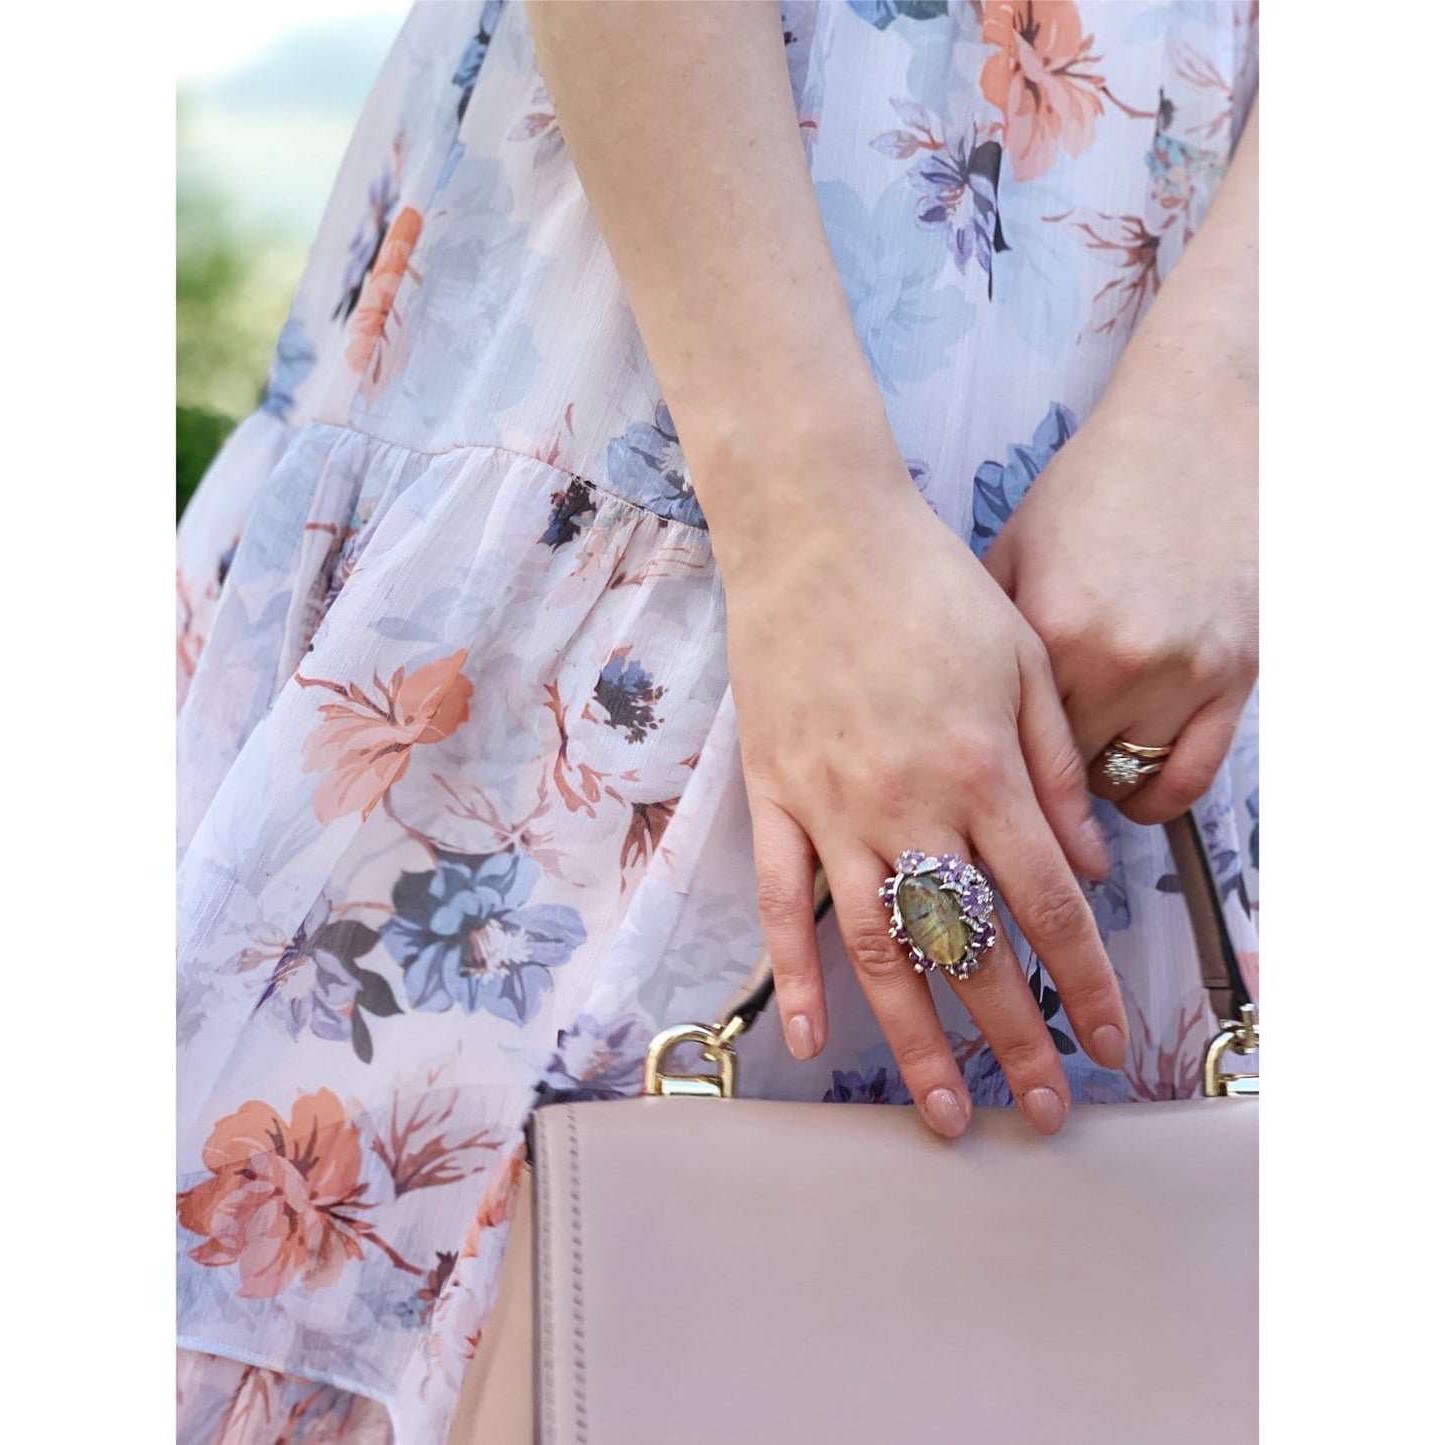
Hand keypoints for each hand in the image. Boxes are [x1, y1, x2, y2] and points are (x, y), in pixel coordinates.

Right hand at [719, 424, 1129, 1140]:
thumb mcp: (1021, 659)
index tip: (1105, 1041)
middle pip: (968, 947)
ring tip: (944, 1108)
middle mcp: (909, 804)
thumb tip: (1088, 862)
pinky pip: (781, 901)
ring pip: (877, 947)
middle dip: (1013, 1039)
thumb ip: (1055, 769)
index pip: (1046, 904)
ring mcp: (833, 807)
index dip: (1082, 982)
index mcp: (981, 769)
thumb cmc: (926, 586)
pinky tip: (811, 1036)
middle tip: (1040, 1111)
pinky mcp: (773, 796)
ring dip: (914, 1037)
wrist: (816, 532)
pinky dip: (793, 974)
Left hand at [982, 387, 1256, 824]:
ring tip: (1072, 776)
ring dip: (1093, 788)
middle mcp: (1115, 661)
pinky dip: (1156, 796)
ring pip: (1123, 782)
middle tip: (1016, 779)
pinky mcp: (1235, 677)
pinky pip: (1190, 777)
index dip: (985, 767)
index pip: (1004, 745)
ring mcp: (1183, 673)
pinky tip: (1131, 790)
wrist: (1195, 431)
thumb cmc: (1092, 489)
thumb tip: (946, 712)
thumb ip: (981, 635)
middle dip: (1033, 781)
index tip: (972, 779)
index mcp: (1048, 631)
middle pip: (1059, 774)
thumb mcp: (1013, 550)